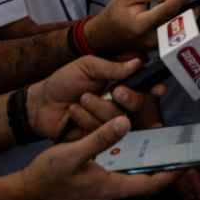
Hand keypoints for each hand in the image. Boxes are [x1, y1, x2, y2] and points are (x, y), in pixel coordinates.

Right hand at [19, 116, 179, 199]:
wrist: (25, 196)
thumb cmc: (47, 178)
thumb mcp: (72, 152)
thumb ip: (99, 137)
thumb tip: (125, 122)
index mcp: (111, 188)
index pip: (151, 184)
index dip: (170, 173)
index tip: (185, 162)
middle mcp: (111, 196)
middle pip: (144, 181)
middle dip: (158, 165)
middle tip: (172, 147)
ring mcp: (103, 196)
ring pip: (130, 179)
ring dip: (140, 163)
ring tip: (153, 144)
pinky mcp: (96, 192)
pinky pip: (117, 178)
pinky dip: (124, 164)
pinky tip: (122, 148)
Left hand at [27, 57, 165, 140]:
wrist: (41, 105)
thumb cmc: (64, 81)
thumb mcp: (86, 66)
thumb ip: (112, 66)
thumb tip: (138, 62)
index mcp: (121, 82)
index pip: (145, 86)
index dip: (154, 89)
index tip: (158, 89)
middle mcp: (120, 102)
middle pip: (140, 105)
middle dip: (131, 98)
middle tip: (116, 91)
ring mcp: (110, 121)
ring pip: (121, 119)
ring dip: (99, 107)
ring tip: (81, 100)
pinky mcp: (100, 137)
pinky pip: (104, 131)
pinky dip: (87, 119)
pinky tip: (74, 113)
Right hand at [86, 0, 195, 53]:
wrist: (105, 36)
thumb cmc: (115, 13)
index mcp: (141, 25)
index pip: (167, 8)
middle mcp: (152, 38)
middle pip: (179, 21)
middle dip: (192, 6)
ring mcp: (157, 46)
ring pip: (181, 28)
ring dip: (190, 12)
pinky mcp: (160, 47)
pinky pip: (177, 31)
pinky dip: (183, 18)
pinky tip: (186, 7)